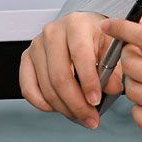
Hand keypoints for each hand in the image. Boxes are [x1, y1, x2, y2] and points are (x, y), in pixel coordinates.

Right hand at [19, 11, 122, 127]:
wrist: (82, 28)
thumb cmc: (96, 36)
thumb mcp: (112, 47)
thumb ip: (114, 68)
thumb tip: (111, 88)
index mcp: (77, 24)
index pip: (80, 55)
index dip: (88, 82)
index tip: (95, 101)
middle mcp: (53, 32)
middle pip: (60, 76)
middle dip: (76, 103)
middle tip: (90, 117)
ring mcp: (37, 45)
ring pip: (46, 86)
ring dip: (63, 108)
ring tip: (79, 115)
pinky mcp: (26, 58)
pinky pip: (28, 88)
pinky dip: (43, 104)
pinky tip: (59, 107)